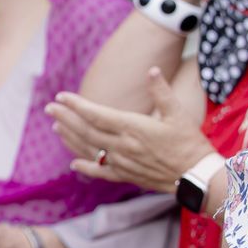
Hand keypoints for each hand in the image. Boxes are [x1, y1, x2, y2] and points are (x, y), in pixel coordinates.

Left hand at [46, 69, 214, 191]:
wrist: (198, 177)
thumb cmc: (190, 142)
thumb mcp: (179, 113)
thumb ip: (162, 92)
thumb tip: (152, 70)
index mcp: (133, 127)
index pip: (97, 114)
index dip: (76, 105)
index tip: (61, 96)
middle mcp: (123, 146)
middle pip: (87, 131)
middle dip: (66, 118)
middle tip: (50, 108)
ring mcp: (122, 163)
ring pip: (89, 150)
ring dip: (70, 138)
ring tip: (56, 127)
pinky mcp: (126, 176)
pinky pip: (100, 171)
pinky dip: (85, 166)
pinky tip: (73, 162)